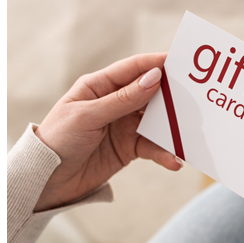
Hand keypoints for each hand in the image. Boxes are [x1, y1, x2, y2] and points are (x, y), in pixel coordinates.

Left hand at [33, 53, 180, 211]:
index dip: (157, 63)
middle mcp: (115, 102)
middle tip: (195, 99)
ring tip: (189, 135)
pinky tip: (174, 160)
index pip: (133, 69)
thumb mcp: (88, 116)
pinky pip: (153, 147)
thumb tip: (154, 78)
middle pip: (151, 93)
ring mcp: (124, 125)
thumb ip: (123, 99)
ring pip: (156, 121)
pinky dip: (165, 153)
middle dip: (172, 97)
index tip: (181, 63)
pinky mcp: (129, 148)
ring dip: (172, 128)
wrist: (48, 180)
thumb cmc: (59, 140)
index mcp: (100, 86)